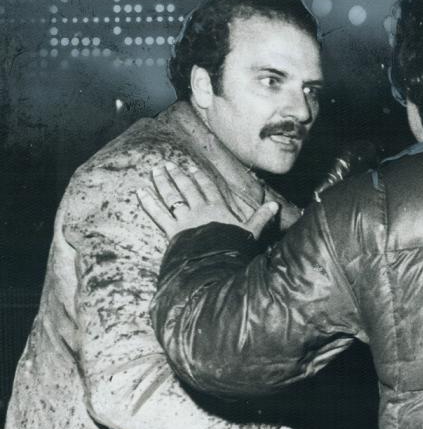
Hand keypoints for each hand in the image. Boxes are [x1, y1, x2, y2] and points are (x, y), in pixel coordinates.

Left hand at [137, 163, 277, 238]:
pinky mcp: (173, 230)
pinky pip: (158, 214)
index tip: (192, 168)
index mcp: (218, 209)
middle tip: (168, 164)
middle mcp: (200, 210)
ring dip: (162, 182)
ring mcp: (185, 219)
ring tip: (155, 170)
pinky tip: (140, 192)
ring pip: (172, 196)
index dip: (200, 177)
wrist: (220, 263)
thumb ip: (262, 218)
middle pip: (187, 188)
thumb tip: (276, 205)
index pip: (208, 188)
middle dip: (177, 175)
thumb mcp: (253, 232)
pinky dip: (148, 203)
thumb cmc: (237, 249)